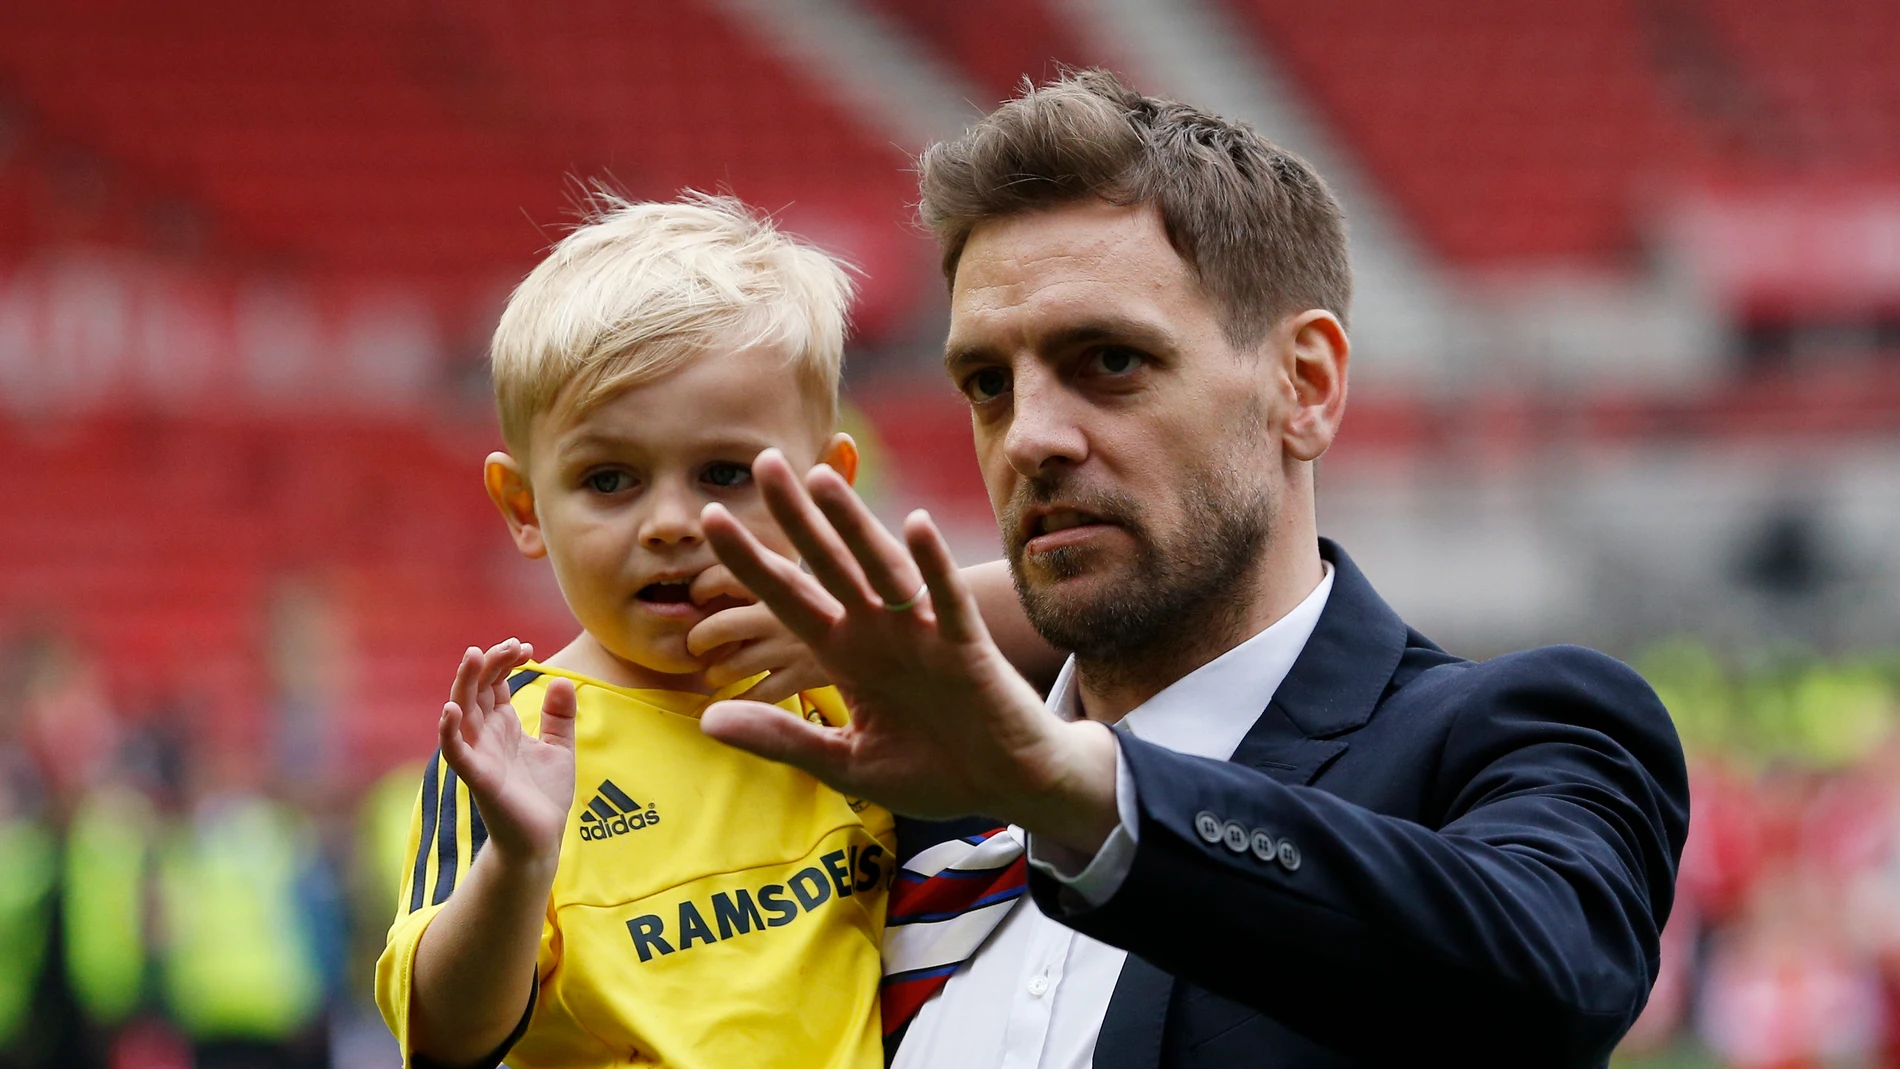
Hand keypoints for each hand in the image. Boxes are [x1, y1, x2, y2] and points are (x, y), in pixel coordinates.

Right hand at [438, 639, 577, 867]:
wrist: (541, 840)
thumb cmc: (543, 796)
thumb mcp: (559, 748)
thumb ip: (560, 716)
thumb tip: (562, 679)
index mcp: (503, 726)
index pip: (494, 683)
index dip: (505, 661)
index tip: (527, 647)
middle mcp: (486, 736)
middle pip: (477, 689)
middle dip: (489, 663)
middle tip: (512, 645)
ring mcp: (479, 755)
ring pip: (462, 712)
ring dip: (465, 684)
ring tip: (474, 655)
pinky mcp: (478, 778)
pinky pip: (456, 753)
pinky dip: (449, 732)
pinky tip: (450, 710)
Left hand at [699, 450, 1118, 851]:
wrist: (1004, 786)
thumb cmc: (929, 771)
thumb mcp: (842, 762)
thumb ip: (781, 738)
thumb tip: (707, 719)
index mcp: (845, 652)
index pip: (788, 596)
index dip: (750, 561)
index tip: (710, 521)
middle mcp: (878, 630)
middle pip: (828, 563)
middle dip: (796, 516)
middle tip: (764, 462)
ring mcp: (922, 633)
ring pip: (882, 568)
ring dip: (854, 524)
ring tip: (823, 479)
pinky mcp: (966, 648)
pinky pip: (947, 600)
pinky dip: (933, 565)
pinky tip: (916, 526)